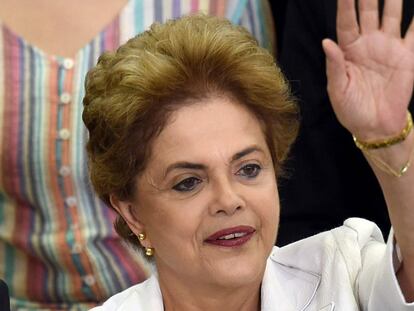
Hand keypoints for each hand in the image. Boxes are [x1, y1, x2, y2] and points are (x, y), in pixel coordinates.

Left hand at [323, 0, 413, 140]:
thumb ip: (334, 65)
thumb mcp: (338, 90)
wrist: (375, 126)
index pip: (346, 22)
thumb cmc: (350, 110)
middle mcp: (368, 44)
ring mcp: (388, 48)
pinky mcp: (407, 56)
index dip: (346, 4)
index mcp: (348, 51)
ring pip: (392, 15)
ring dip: (394, 0)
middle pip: (369, 12)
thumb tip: (326, 41)